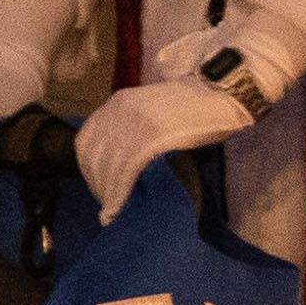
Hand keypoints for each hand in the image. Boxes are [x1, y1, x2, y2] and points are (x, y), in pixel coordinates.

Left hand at [72, 58, 263, 212]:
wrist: (219, 92)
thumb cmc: (192, 107)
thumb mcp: (152, 112)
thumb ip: (132, 130)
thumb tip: (120, 164)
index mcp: (117, 103)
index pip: (86, 141)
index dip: (89, 169)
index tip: (100, 188)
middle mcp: (119, 110)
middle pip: (93, 156)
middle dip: (98, 185)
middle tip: (108, 206)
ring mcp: (134, 122)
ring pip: (107, 166)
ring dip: (107, 194)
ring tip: (114, 212)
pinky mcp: (150, 136)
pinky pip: (125, 170)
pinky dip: (119, 193)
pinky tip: (119, 209)